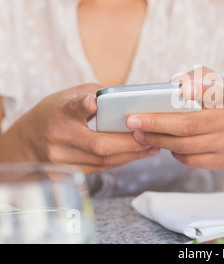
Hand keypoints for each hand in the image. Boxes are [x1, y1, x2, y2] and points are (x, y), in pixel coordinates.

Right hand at [17, 84, 158, 172]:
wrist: (26, 141)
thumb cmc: (55, 113)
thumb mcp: (69, 95)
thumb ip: (96, 93)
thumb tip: (128, 98)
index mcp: (59, 112)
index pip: (70, 108)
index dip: (82, 106)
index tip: (92, 101)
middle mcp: (58, 137)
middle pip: (98, 145)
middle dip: (130, 143)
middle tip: (152, 137)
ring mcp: (60, 159)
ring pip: (102, 161)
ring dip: (130, 155)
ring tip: (152, 147)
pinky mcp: (65, 174)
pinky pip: (99, 169)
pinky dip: (119, 161)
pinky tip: (135, 155)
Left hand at [125, 68, 223, 169]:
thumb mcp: (221, 83)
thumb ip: (198, 78)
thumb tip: (172, 86)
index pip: (214, 91)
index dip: (198, 90)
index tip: (182, 90)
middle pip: (188, 126)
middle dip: (156, 125)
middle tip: (133, 122)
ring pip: (187, 146)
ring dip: (159, 141)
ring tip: (141, 135)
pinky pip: (193, 160)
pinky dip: (175, 153)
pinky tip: (166, 146)